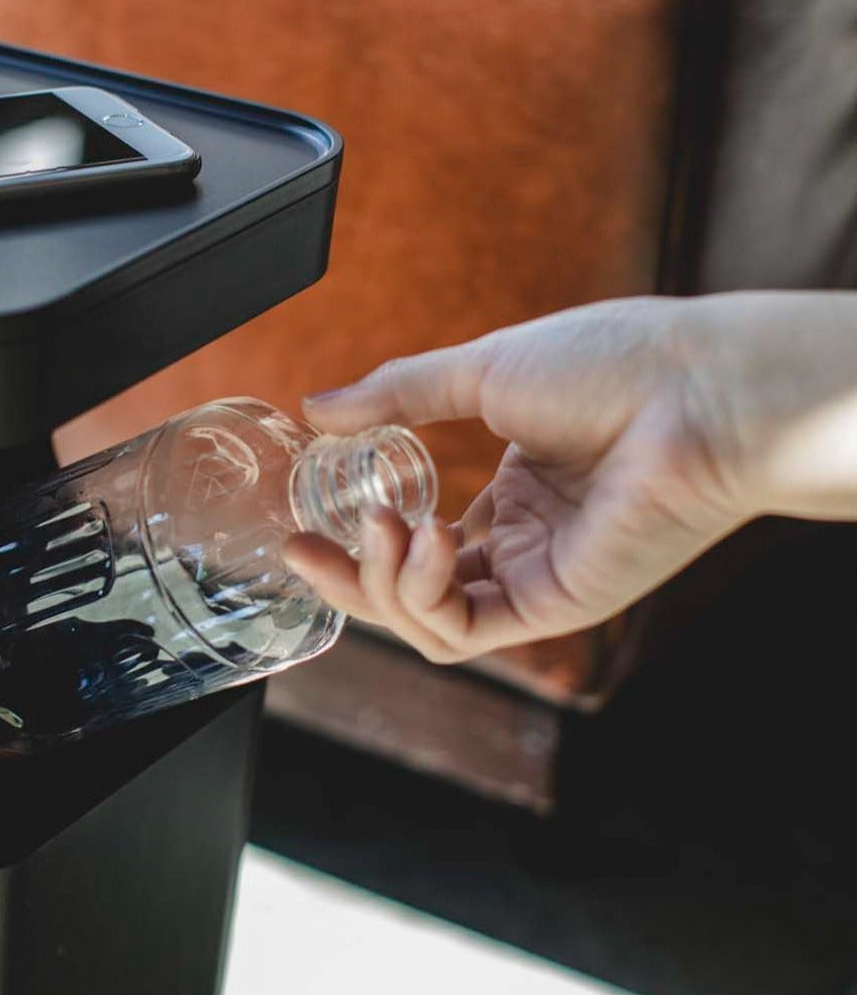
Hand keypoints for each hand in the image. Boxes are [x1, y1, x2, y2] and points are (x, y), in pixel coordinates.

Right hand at [283, 293, 856, 662]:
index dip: (354, 544)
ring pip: (428, 624)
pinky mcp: (555, 605)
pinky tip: (423, 541)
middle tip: (300, 549)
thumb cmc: (613, 364)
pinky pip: (465, 631)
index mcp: (511, 496)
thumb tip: (316, 408)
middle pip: (409, 595)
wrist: (694, 385)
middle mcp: (521, 546)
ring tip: (376, 527)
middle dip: (347, 580)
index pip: (416, 546)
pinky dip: (425, 595)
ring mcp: (537, 579)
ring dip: (382, 583)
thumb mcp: (480, 371)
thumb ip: (396, 394)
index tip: (300, 525)